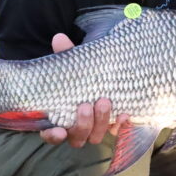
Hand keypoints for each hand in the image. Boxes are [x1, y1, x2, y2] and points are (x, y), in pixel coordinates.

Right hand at [39, 33, 129, 147]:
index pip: (52, 135)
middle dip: (82, 124)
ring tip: (104, 102)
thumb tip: (59, 37)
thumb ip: (67, 55)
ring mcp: (96, 130)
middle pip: (77, 137)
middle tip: (85, 105)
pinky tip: (124, 114)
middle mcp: (77, 129)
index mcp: (60, 117)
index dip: (53, 136)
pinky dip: (120, 126)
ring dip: (100, 122)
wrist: (106, 77)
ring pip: (95, 136)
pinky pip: (117, 132)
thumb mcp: (75, 65)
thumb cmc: (82, 75)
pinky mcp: (113, 127)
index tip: (58, 131)